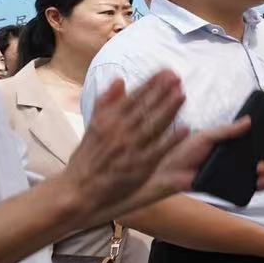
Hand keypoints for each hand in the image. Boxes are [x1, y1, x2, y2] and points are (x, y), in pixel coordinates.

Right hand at [58, 72, 198, 224]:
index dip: (151, 84)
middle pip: (145, 108)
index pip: (133, 98)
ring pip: (153, 125)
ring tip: (182, 94)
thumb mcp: (93, 126)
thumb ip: (106, 103)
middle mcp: (119, 132)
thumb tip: (119, 80)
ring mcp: (130, 149)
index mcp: (107, 121)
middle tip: (178, 77)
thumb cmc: (87, 158)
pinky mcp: (139, 167)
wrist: (78, 190)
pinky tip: (185, 128)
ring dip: (169, 109)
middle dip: (163, 91)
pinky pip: (159, 150)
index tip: (166, 72)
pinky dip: (172, 139)